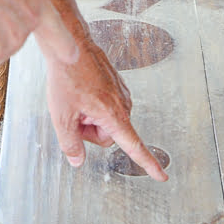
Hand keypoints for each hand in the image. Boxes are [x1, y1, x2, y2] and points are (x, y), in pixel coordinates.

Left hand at [41, 30, 168, 181]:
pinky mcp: (117, 87)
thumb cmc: (67, 77)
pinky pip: (106, 107)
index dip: (148, 163)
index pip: (134, 146)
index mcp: (114, 115)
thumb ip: (70, 144)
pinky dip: (93, 105)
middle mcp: (123, 105)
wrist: (71, 47)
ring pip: (106, 121)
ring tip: (77, 99)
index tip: (162, 176)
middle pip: (108, 136)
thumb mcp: (61, 116)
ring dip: (90, 117)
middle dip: (89, 131)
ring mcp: (121, 94)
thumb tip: (78, 161)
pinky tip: (82, 93)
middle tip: (74, 114)